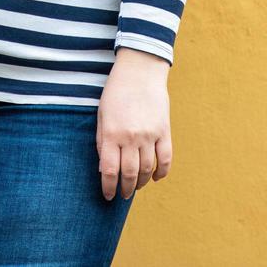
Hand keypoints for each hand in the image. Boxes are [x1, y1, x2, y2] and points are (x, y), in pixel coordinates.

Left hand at [95, 48, 172, 200]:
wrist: (140, 71)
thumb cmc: (116, 92)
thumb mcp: (101, 115)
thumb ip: (101, 141)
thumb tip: (104, 168)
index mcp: (111, 134)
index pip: (109, 171)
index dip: (108, 188)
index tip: (108, 196)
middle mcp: (130, 137)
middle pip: (128, 174)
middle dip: (124, 189)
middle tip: (122, 195)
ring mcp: (149, 135)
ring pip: (146, 169)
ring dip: (140, 182)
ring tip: (135, 186)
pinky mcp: (164, 131)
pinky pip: (165, 159)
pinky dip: (161, 173)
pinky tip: (154, 177)